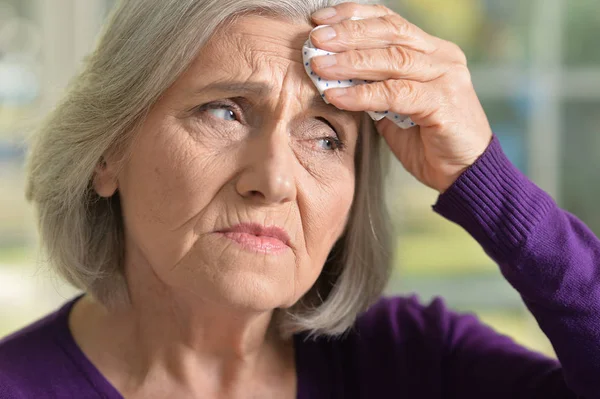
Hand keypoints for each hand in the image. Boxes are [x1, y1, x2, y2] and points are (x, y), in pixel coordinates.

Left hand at [310, 2, 492, 192]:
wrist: (464, 174)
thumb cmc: (428, 141)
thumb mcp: (395, 108)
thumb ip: (373, 87)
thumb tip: (331, 74)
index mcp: (432, 51)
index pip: (389, 21)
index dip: (353, 16)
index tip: (319, 19)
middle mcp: (442, 56)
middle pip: (389, 32)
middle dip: (347, 33)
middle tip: (314, 39)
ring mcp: (446, 77)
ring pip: (392, 59)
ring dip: (350, 61)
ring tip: (319, 65)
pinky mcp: (444, 102)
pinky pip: (395, 93)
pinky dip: (362, 95)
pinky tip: (337, 97)